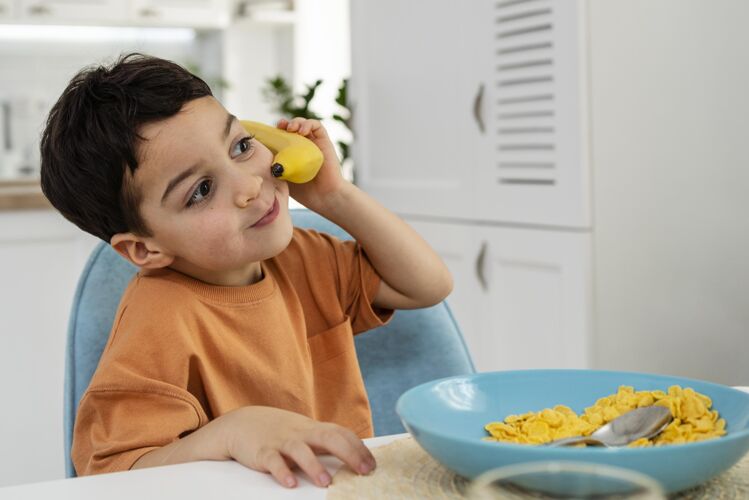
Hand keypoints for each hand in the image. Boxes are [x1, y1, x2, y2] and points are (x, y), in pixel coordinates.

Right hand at [221, 406, 375, 487]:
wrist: (241, 423)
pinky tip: (290, 484)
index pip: (341, 433)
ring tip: (325, 482)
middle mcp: (300, 433)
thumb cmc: (279, 431)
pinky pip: (273, 461)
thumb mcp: (303, 432)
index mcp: (313, 429)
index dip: (359, 448)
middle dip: (348, 453)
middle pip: (328, 437)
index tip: (373, 465)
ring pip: (300, 450)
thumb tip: (354, 456)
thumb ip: (324, 442)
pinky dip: (282, 472)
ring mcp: (281, 441)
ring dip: (314, 466)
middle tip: (364, 471)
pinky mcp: (262, 451)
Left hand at [276, 117, 349, 212]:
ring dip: (295, 122)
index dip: (274, 132)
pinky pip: (317, 126)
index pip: (281, 136)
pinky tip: (302, 131)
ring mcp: (313, 143)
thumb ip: (273, 167)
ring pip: (303, 124)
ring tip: (290, 128)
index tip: (269, 134)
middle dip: (284, 124)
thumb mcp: (282, 177)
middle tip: (279, 127)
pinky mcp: (324, 141)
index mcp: (291, 153)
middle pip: (291, 127)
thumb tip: (258, 159)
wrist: (324, 197)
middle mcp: (302, 146)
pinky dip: (308, 124)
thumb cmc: (304, 192)